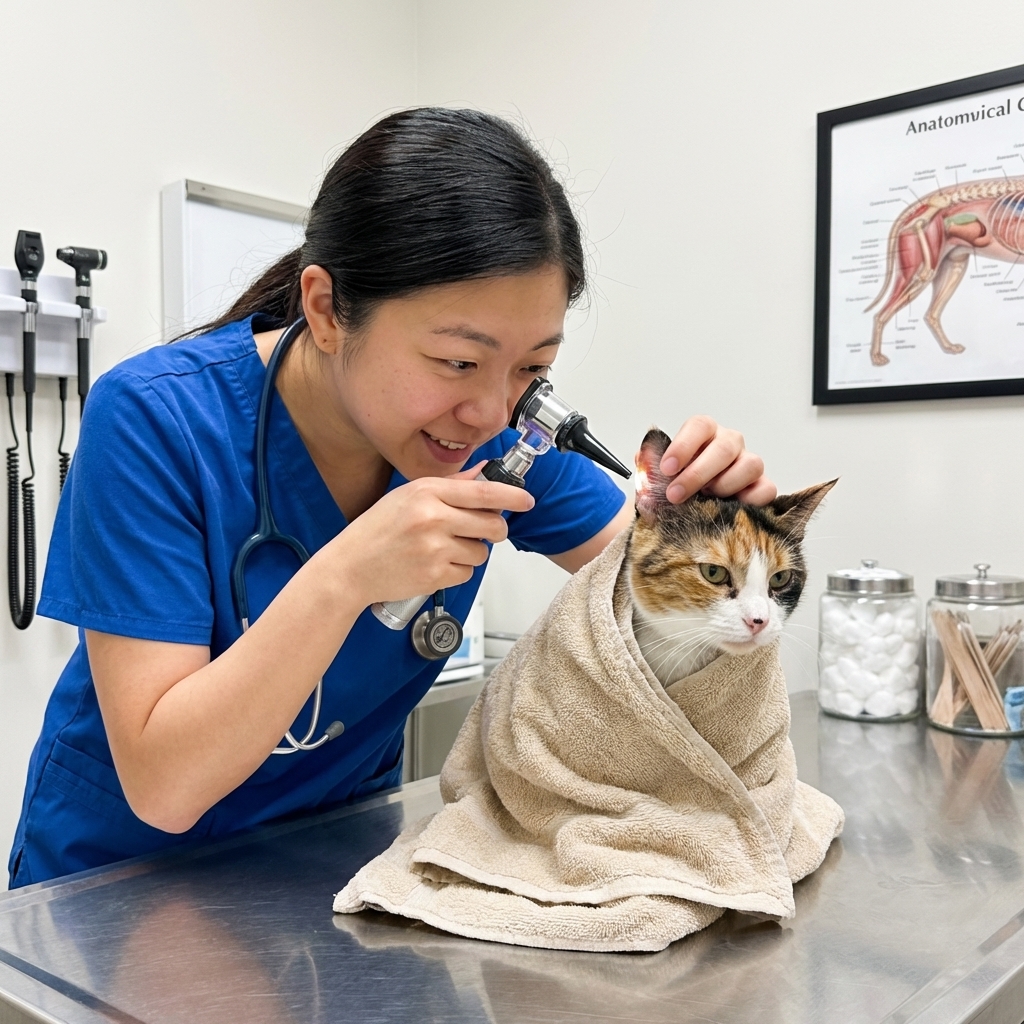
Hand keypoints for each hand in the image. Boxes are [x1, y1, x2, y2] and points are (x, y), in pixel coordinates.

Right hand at [323, 462, 533, 604]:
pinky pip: (467, 573)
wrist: (349, 568)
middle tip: (480, 531)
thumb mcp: (408, 496)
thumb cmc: (376, 530)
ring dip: (471, 552)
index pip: (482, 492)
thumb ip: (449, 486)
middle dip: (494, 530)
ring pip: (482, 552)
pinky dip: (457, 571)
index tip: (526, 500)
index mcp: (427, 492)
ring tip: (443, 549)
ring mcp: (435, 549)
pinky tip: (434, 565)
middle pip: (492, 525)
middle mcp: (433, 518)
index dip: (511, 497)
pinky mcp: (435, 576)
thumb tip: (483, 473)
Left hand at [658, 417, 775, 504]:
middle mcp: (729, 443)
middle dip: (697, 474)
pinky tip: (730, 508)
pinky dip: (751, 499)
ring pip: (750, 464)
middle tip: (675, 494)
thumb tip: (642, 460)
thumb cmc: (677, 485)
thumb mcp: (657, 477)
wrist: (693, 507)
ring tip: (706, 499)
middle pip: (724, 448)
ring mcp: (748, 463)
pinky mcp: (762, 485)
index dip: (683, 446)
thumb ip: (649, 467)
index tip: (666, 468)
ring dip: (725, 485)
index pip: (699, 426)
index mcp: (704, 433)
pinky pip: (767, 488)